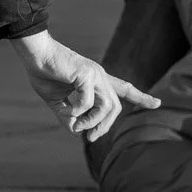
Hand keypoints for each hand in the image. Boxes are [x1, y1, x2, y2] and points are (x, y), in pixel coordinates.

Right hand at [9, 31, 160, 140]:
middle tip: (89, 138)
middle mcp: (99, 76)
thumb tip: (76, 131)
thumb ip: (68, 115)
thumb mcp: (56, 100)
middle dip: (104, 126)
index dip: (140, 97)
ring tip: (75, 124)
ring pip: (107, 107)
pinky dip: (76, 112)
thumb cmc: (42, 72)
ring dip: (91, 122)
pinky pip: (87, 102)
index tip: (158, 104)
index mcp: (94, 79)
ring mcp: (95, 74)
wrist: (33, 54)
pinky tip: (64, 109)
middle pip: (115, 107)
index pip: (123, 88)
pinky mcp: (86, 74)